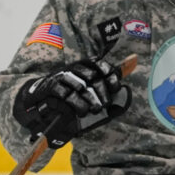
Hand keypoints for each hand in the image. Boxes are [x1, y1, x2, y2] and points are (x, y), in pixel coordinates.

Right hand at [12, 57, 130, 146]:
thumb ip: (108, 81)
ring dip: (90, 100)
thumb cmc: (71, 97)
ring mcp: (61, 77)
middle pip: (91, 76)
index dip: (109, 74)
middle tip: (105, 105)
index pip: (99, 64)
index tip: (116, 87)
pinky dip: (76, 105)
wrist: (42, 102)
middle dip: (101, 92)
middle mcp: (72, 69)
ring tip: (94, 110)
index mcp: (83, 66)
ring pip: (80, 86)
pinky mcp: (51, 88)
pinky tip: (81, 112)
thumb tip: (132, 62)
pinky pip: (65, 95)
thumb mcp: (90, 90)